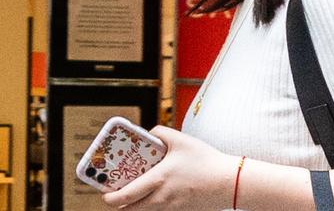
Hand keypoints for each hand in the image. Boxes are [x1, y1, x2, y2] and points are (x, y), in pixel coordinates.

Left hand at [102, 126, 239, 209]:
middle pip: (129, 209)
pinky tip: (159, 191)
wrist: (228, 182)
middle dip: (119, 203)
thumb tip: (149, 134)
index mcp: (157, 180)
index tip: (105, 192)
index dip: (109, 197)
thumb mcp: (182, 140)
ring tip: (137, 190)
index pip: (124, 196)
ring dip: (136, 204)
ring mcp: (170, 208)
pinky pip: (159, 210)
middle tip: (117, 192)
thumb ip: (161, 132)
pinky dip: (152, 204)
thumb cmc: (206, 161)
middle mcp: (160, 198)